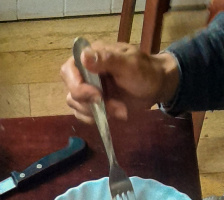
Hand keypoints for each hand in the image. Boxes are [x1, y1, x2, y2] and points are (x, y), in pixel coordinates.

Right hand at [60, 41, 178, 123]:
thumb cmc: (144, 71)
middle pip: (71, 91)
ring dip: (97, 112)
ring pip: (76, 105)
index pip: (68, 70)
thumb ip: (107, 60)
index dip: (77, 86)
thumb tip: (84, 56)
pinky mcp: (92, 104)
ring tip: (120, 109)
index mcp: (91, 56)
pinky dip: (97, 119)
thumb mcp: (129, 64)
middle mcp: (84, 72)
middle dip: (91, 103)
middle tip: (113, 106)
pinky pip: (83, 115)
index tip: (97, 96)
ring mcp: (87, 89)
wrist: (155, 87)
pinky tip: (114, 113)